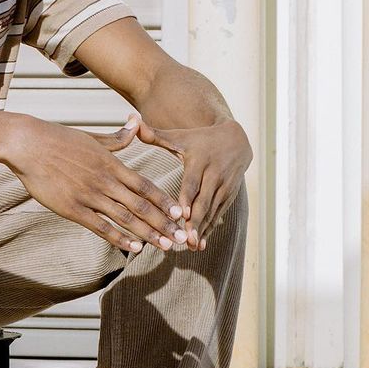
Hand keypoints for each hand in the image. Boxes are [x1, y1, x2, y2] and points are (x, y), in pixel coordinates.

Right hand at [3, 113, 190, 255]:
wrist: (27, 144)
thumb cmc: (58, 139)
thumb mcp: (92, 136)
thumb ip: (118, 138)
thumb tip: (137, 122)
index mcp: (111, 164)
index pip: (145, 185)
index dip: (164, 200)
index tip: (181, 213)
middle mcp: (104, 181)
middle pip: (141, 205)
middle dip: (163, 223)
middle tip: (180, 237)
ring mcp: (88, 195)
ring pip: (125, 218)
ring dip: (147, 234)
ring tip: (165, 246)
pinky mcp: (72, 208)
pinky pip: (100, 227)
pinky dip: (119, 238)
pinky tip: (134, 248)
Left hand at [130, 116, 251, 248]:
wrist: (236, 140)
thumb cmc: (199, 140)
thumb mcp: (179, 136)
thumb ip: (155, 134)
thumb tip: (132, 122)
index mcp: (199, 160)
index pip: (192, 182)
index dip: (188, 199)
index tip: (182, 215)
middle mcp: (215, 174)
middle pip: (204, 201)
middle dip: (196, 221)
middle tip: (186, 239)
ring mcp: (225, 185)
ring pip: (213, 210)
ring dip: (204, 229)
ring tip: (192, 246)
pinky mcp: (231, 194)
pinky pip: (220, 213)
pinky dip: (211, 228)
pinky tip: (201, 243)